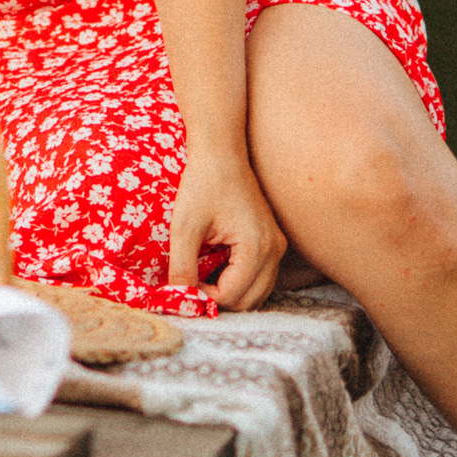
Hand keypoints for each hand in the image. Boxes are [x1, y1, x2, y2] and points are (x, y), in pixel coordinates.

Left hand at [164, 151, 285, 310]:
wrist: (221, 154)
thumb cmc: (202, 184)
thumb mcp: (185, 226)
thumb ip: (182, 267)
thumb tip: (180, 300)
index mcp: (257, 247)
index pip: (232, 296)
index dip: (203, 297)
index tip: (182, 282)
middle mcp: (274, 251)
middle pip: (248, 302)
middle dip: (218, 300)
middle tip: (190, 284)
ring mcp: (277, 247)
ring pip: (256, 293)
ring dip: (229, 294)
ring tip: (202, 277)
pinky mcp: (272, 242)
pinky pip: (258, 278)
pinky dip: (238, 283)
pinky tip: (215, 269)